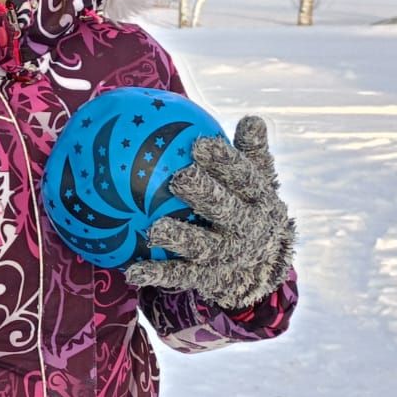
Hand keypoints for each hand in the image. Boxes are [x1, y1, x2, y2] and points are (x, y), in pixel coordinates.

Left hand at [126, 115, 294, 309]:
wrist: (265, 268)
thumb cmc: (250, 208)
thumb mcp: (259, 181)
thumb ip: (252, 152)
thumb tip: (253, 119)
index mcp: (257, 199)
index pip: (244, 177)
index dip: (225, 161)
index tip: (200, 143)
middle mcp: (244, 227)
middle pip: (224, 210)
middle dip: (204, 194)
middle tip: (179, 178)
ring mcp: (225, 255)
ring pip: (202, 245)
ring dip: (179, 238)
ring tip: (155, 229)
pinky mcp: (207, 278)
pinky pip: (180, 276)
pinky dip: (157, 274)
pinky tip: (132, 272)